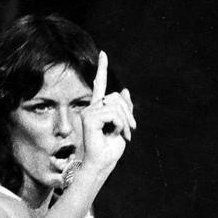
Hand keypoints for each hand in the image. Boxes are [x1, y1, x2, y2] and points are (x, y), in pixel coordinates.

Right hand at [79, 52, 135, 176]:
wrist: (101, 164)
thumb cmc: (110, 149)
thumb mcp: (122, 126)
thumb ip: (124, 109)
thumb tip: (124, 90)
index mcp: (98, 108)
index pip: (100, 85)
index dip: (102, 69)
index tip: (103, 54)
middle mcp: (91, 107)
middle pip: (117, 96)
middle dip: (128, 114)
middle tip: (129, 132)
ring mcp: (88, 111)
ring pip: (117, 104)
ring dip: (125, 122)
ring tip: (120, 135)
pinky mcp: (88, 117)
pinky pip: (113, 113)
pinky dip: (119, 125)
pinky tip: (112, 134)